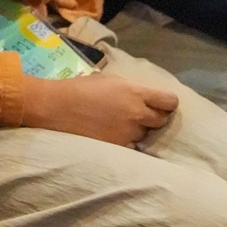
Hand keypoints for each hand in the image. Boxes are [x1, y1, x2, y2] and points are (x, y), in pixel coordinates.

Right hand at [20, 72, 178, 147]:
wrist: (56, 107)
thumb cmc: (80, 88)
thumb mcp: (109, 80)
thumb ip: (131, 89)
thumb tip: (144, 95)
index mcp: (135, 92)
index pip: (169, 101)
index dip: (168, 102)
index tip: (162, 103)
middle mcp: (136, 113)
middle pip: (162, 120)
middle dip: (155, 116)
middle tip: (142, 114)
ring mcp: (128, 133)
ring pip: (145, 134)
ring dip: (138, 129)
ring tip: (121, 124)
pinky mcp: (118, 147)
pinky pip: (131, 146)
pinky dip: (126, 141)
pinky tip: (113, 134)